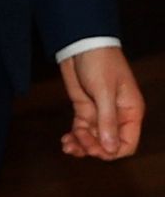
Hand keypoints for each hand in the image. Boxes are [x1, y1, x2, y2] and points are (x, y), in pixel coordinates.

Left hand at [59, 46, 144, 160]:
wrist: (81, 45)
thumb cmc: (100, 63)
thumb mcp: (104, 91)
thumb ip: (107, 120)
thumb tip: (111, 148)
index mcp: (130, 112)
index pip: (128, 144)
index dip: (113, 151)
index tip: (96, 149)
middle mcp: (117, 116)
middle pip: (108, 144)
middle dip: (93, 148)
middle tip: (79, 142)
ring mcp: (100, 114)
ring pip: (93, 139)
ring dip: (81, 145)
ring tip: (68, 144)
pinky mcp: (84, 109)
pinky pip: (81, 130)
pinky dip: (74, 138)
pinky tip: (65, 141)